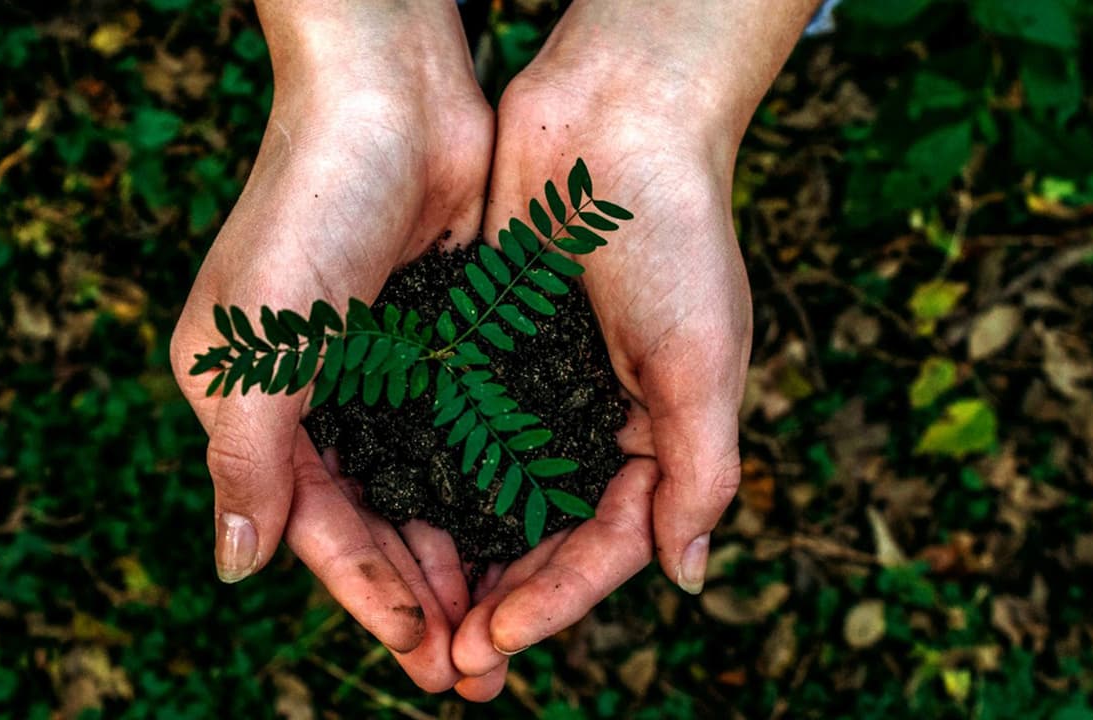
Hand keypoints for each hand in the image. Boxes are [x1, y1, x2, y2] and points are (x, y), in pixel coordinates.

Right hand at [170, 2, 490, 690]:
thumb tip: (235, 569)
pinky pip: (464, 436)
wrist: (390, 97)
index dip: (366, 594)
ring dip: (460, 555)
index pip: (314, 526)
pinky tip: (524, 533)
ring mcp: (382, 371)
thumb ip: (245, 461)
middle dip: (421, 596)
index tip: (422, 652)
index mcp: (255, 404)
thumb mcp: (257, 346)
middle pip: (373, 521)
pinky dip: (487, 488)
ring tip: (505, 623)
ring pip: (424, 489)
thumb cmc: (308, 209)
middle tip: (474, 670)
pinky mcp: (439, 342)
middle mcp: (316, 397)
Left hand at [448, 0, 815, 699]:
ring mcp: (534, 388)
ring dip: (456, 557)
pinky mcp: (483, 349)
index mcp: (655, 435)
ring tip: (414, 616)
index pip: (605, 544)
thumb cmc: (676, 236)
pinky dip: (427, 476)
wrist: (615, 119)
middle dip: (500, 601)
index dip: (555, 600)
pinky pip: (452, 429)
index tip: (495, 641)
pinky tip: (388, 518)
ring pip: (489, 495)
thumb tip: (687, 577)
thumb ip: (700, 471)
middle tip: (447, 663)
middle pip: (542, 536)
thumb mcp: (704, 361)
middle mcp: (591, 422)